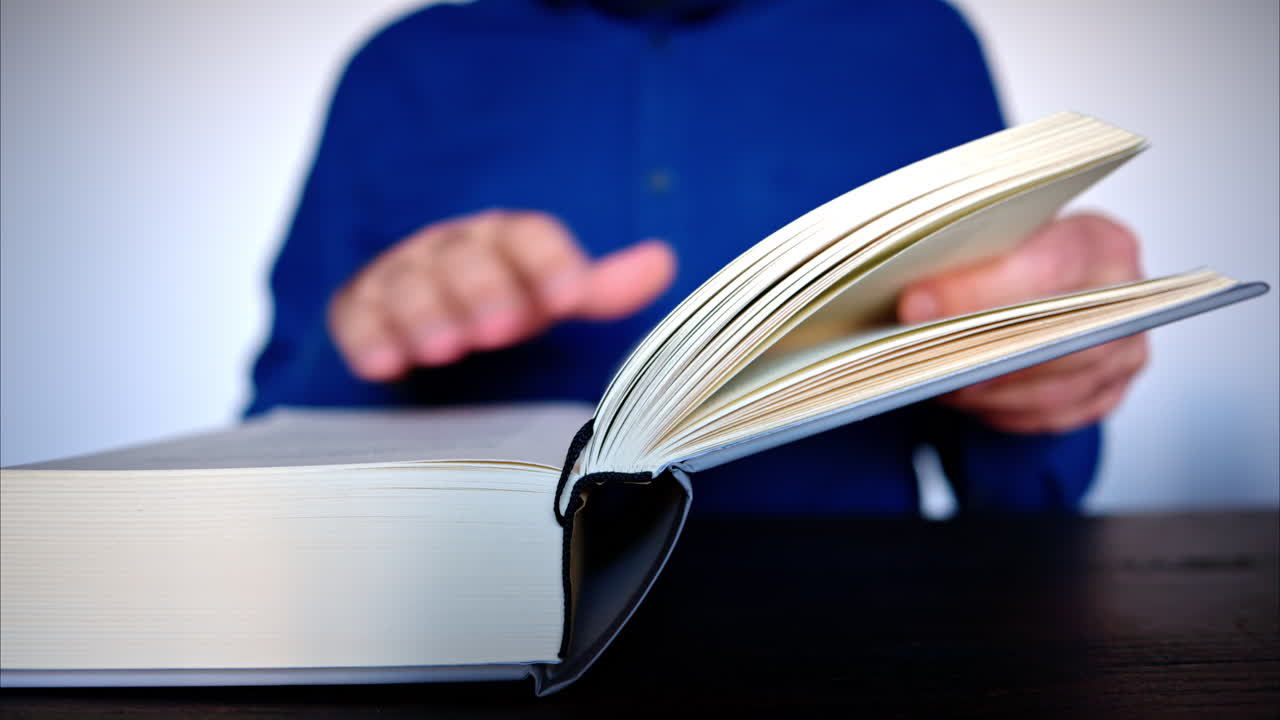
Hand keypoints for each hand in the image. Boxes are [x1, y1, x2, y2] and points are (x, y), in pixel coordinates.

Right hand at [329, 210, 675, 380]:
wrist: (431, 299)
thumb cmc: (508, 296)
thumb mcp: (554, 294)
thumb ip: (601, 287)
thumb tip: (662, 262)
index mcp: (507, 238)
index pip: (529, 237)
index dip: (551, 264)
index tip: (570, 298)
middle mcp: (454, 246)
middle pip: (467, 259)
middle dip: (483, 292)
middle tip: (498, 331)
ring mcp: (404, 272)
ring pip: (411, 284)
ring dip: (426, 314)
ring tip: (442, 349)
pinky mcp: (361, 304)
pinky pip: (359, 314)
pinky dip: (369, 337)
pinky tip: (384, 365)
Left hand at [896, 213, 1148, 433]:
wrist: (1044, 281)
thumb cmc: (1015, 257)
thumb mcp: (996, 239)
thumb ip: (967, 260)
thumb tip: (914, 302)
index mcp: (1100, 242)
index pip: (1045, 267)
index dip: (977, 290)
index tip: (916, 307)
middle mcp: (1126, 296)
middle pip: (1054, 335)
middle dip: (977, 348)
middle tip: (919, 355)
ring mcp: (1126, 350)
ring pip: (1053, 385)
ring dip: (985, 388)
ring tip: (934, 377)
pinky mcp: (1110, 392)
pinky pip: (1052, 415)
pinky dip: (1002, 410)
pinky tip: (967, 397)